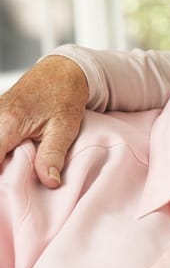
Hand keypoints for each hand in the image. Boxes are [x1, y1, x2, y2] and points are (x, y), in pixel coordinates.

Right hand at [0, 56, 87, 187]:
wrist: (62, 72)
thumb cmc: (64, 96)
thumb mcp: (65, 127)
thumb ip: (54, 154)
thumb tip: (50, 182)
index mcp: (7, 122)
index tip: (6, 195)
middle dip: (0, 172)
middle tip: (12, 190)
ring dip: (1, 163)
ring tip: (13, 179)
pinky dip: (1, 153)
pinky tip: (9, 163)